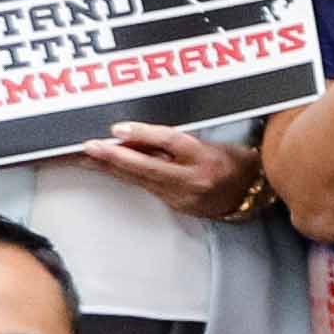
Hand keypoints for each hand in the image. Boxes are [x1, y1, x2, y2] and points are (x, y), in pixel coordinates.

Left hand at [75, 118, 259, 220]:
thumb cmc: (233, 162)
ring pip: (139, 179)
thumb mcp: (214, 144)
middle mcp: (192, 180)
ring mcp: (181, 196)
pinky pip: (143, 186)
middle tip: (87, 147)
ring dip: (109, 167)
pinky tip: (105, 169)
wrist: (250, 195)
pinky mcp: (173, 205)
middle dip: (114, 157)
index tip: (118, 129)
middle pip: (147, 167)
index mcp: (206, 159)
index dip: (144, 134)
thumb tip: (138, 134)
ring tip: (83, 157)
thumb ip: (179, 141)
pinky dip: (123, 175)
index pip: (171, 142)